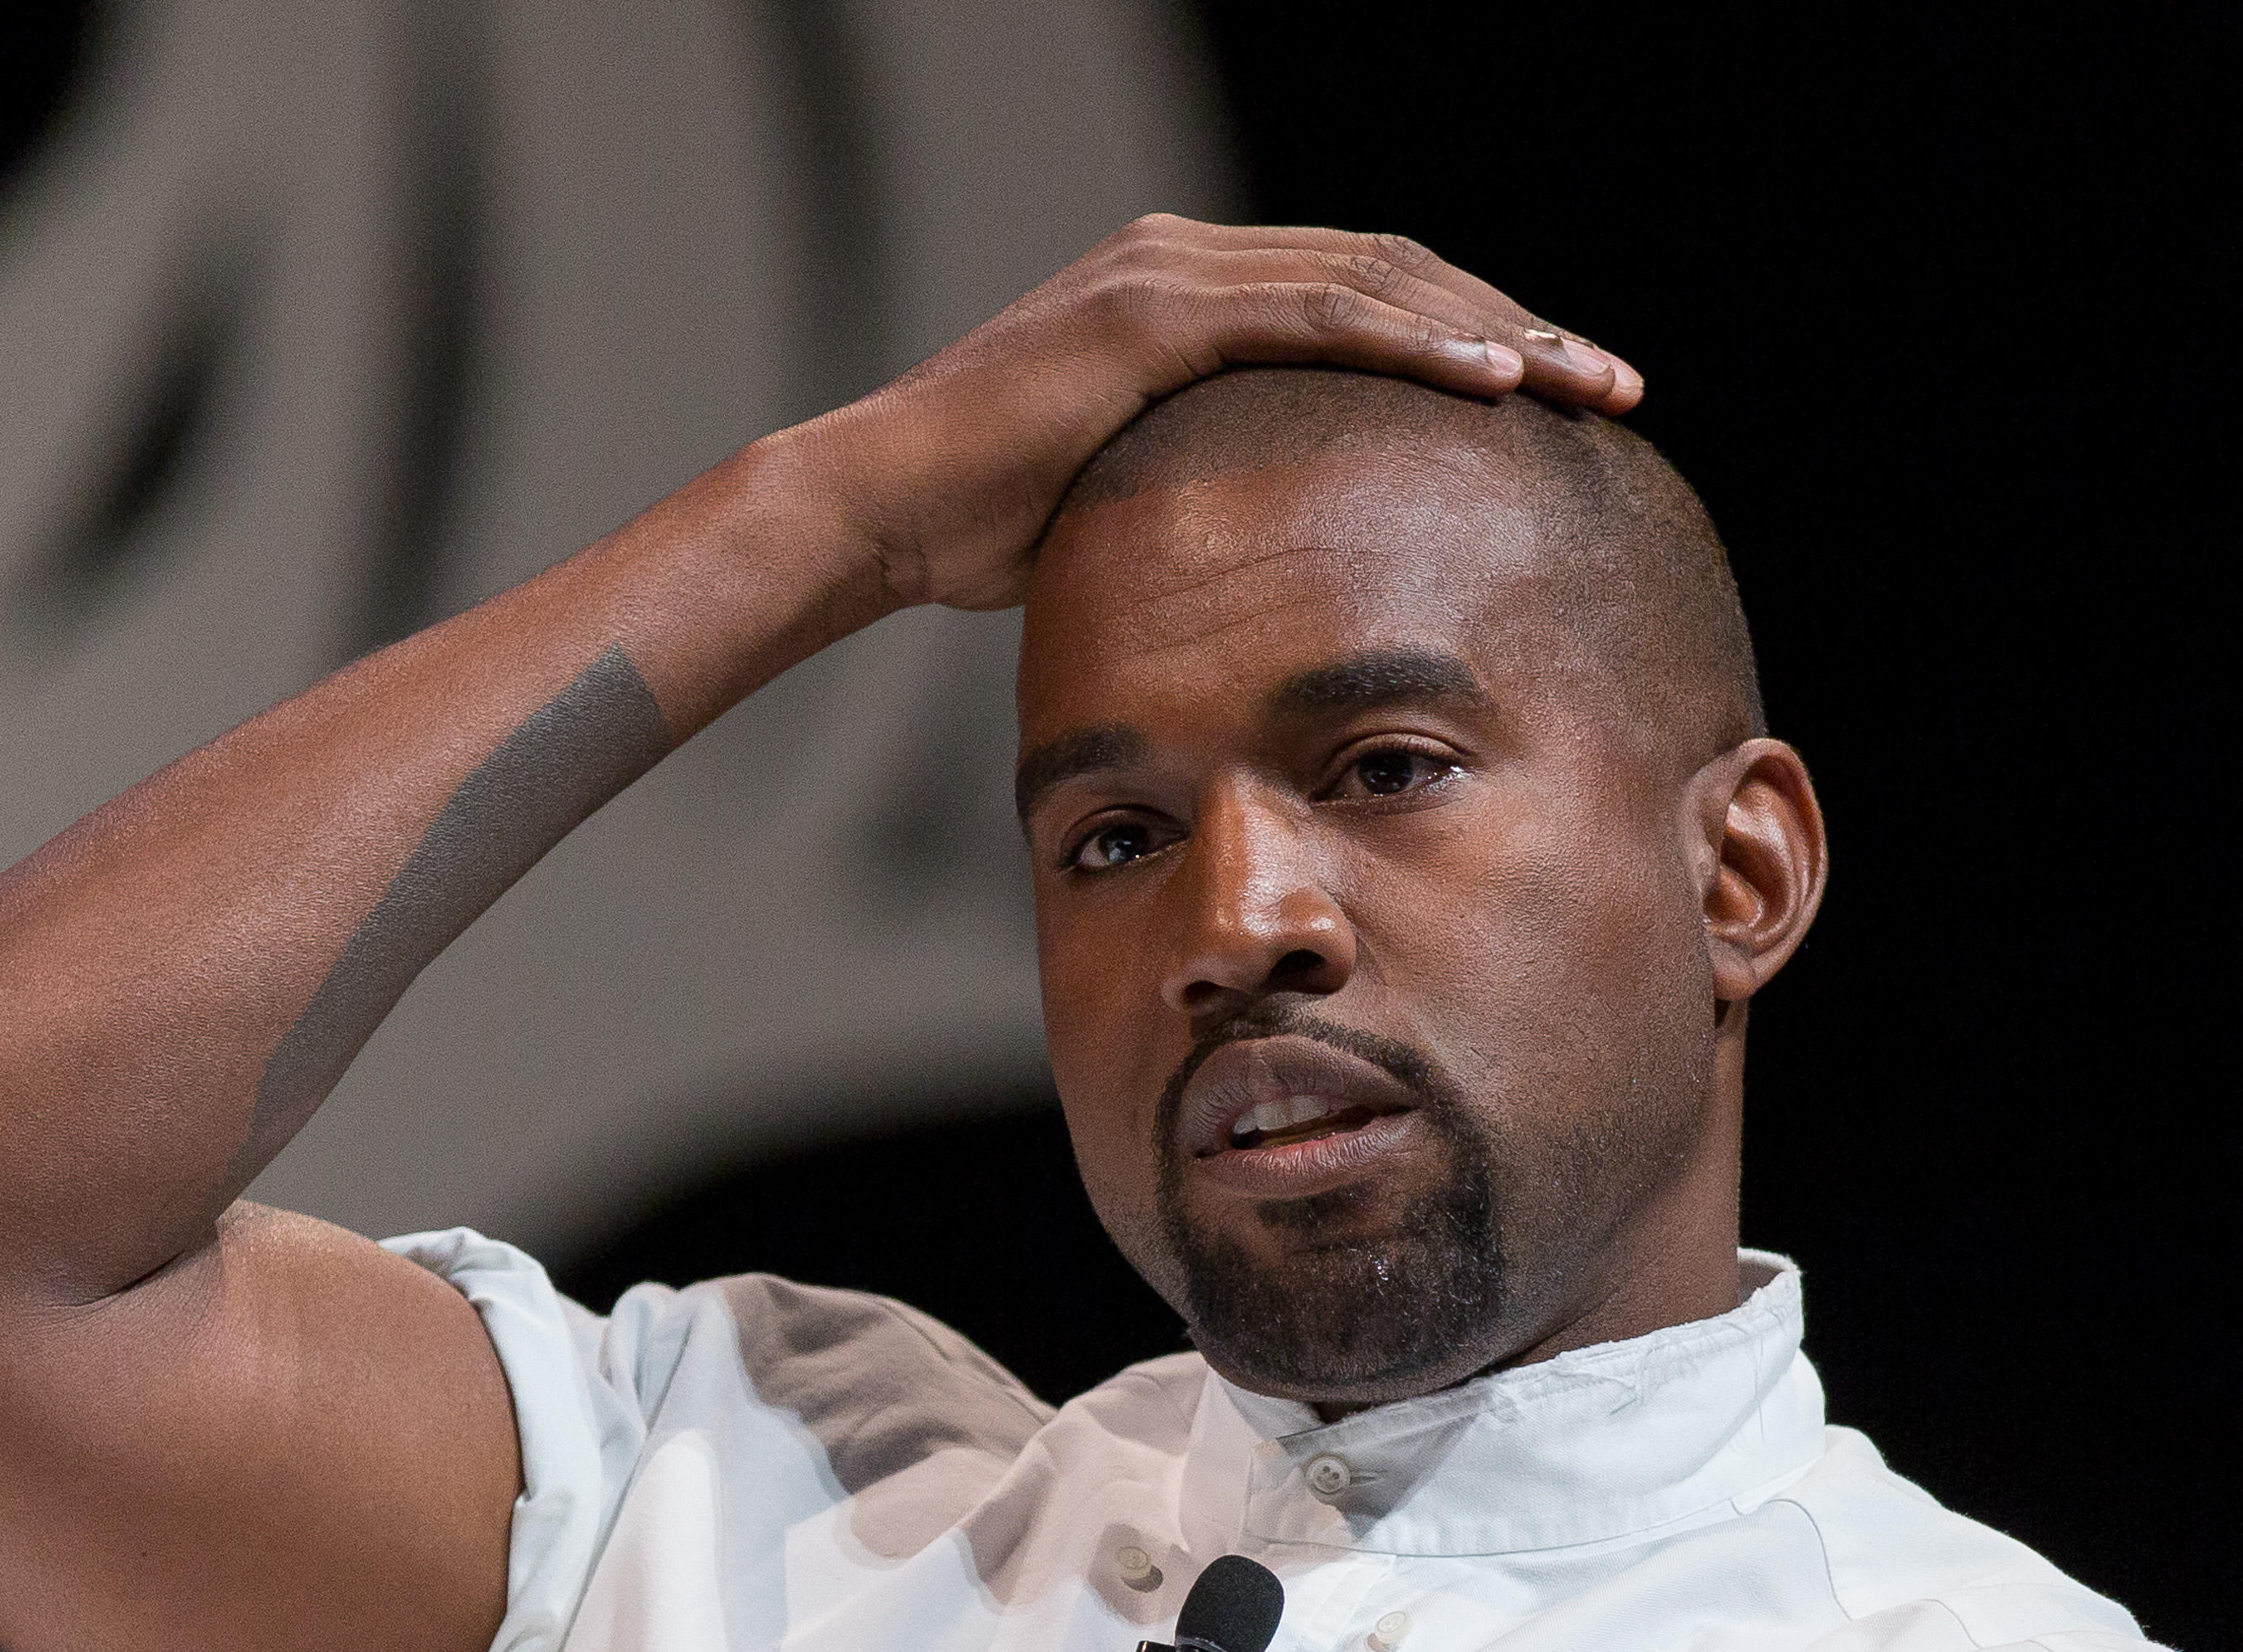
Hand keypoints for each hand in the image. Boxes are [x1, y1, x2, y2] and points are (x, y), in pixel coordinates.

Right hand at [806, 214, 1642, 613]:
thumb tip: (1282, 550)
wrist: (881, 507)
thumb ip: (1210, 482)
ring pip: (1378, 284)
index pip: (1367, 297)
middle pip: (1396, 274)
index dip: (1473, 340)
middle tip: (1613, 385)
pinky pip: (1318, 318)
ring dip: (1497, 336)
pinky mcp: (1153, 314)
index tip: (1557, 400)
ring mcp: (1171, 274)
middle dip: (1516, 330)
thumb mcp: (1130, 493)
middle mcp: (1189, 257)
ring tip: (1589, 385)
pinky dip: (1416, 347)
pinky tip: (1498, 386)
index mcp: (1192, 291)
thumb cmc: (990, 523)